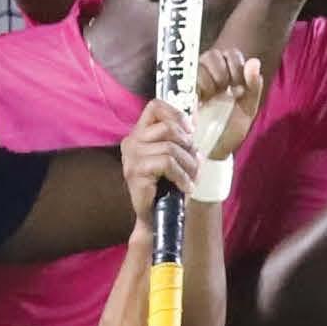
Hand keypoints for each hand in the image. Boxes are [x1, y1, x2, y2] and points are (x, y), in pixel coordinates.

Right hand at [120, 91, 200, 224]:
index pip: (155, 106)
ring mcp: (131, 156)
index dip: (176, 114)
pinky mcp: (135, 171)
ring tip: (191, 179)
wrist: (157, 219)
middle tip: (194, 163)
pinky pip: (166, 163)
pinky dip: (182, 176)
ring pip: (170, 147)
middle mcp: (132, 142)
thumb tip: (195, 117)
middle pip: (168, 127)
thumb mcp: (179, 157)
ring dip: (188, 165)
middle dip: (188, 146)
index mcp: (140, 134)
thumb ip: (183, 138)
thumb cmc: (169, 188)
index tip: (190, 131)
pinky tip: (185, 187)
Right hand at [194, 44, 263, 165]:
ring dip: (209, 81)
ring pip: (200, 65)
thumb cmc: (230, 129)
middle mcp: (208, 73)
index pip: (230, 54)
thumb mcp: (247, 109)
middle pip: (213, 55)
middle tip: (223, 93)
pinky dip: (197, 90)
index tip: (238, 86)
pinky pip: (187, 81)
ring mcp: (193, 83)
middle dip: (222, 74)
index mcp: (226, 73)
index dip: (235, 66)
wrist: (214, 151)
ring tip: (211, 99)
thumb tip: (255, 61)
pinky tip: (202, 103)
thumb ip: (254, 86)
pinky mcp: (181, 94)